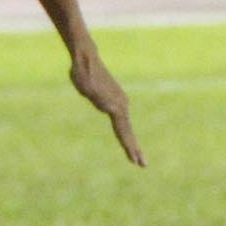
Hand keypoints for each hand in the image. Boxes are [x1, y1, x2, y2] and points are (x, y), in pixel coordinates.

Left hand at [69, 44, 145, 165]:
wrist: (85, 60)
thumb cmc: (82, 72)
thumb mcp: (86, 86)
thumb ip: (96, 95)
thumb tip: (110, 106)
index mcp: (115, 105)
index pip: (123, 131)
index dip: (128, 146)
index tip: (134, 159)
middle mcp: (121, 105)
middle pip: (128, 132)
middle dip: (134, 149)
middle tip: (143, 165)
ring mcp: (120, 103)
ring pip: (126, 128)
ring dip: (132, 143)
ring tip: (137, 158)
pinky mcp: (115, 101)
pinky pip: (121, 122)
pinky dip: (125, 133)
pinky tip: (127, 140)